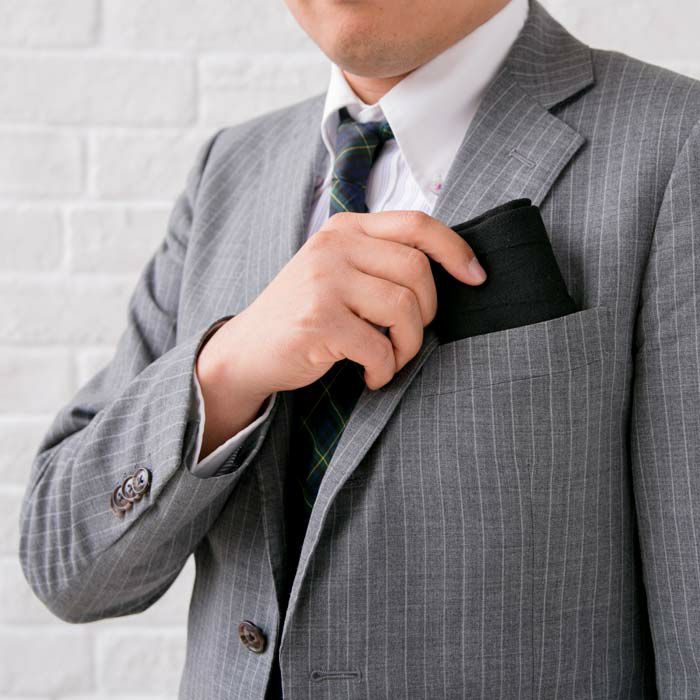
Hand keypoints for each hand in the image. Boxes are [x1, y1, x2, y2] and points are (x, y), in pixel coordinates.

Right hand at [198, 210, 486, 398]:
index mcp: (345, 228)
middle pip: (418, 271)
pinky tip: (371, 376)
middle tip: (409, 337)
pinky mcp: (318, 320)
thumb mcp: (336, 270)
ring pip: (404, 309)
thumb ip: (378, 259)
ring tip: (390, 360)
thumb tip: (447, 270)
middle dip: (428, 313)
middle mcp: (334, 247)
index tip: (477, 277)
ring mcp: (324, 281)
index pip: (416, 224)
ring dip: (408, 346)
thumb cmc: (303, 313)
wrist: (247, 350)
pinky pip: (379, 348)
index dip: (456, 250)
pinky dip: (385, 370)